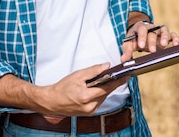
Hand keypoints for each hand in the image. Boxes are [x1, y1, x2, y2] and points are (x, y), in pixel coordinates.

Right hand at [0, 64, 128, 116]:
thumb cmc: (62, 88)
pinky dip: (100, 94)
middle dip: (112, 83)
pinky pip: (98, 101)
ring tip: (107, 79)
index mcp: (87, 97)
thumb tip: (106, 66)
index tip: (127, 75)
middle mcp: (90, 106)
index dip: (118, 81)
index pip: (108, 87)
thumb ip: (93, 71)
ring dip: (105, 89)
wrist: (50, 102)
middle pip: (107, 93)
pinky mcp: (88, 113)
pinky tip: (98, 88)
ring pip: (103, 97)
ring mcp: (89, 111)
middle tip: (119, 74)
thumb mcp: (77, 75)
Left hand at [121, 22, 178, 61]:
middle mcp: (151, 28)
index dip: (142, 37)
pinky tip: (176, 45)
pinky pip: (172, 35)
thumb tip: (123, 60)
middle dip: (152, 42)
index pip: (141, 29)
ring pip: (164, 30)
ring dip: (164, 37)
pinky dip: (175, 38)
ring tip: (164, 45)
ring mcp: (159, 31)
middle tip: (152, 51)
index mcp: (140, 27)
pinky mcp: (166, 36)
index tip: (141, 46)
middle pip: (152, 32)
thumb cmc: (134, 40)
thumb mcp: (128, 44)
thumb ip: (126, 51)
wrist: (140, 35)